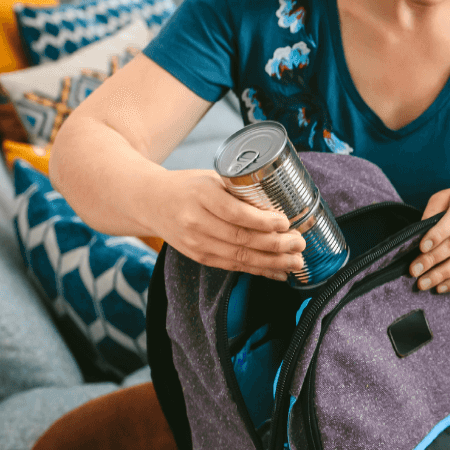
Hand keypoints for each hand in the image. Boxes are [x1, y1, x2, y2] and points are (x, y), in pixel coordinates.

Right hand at [150, 170, 305, 280]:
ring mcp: (196, 243)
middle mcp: (196, 221)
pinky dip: (258, 270)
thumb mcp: (211, 178)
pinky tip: (278, 271)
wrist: (150, 202)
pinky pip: (233, 267)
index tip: (285, 222)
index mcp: (201, 196)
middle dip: (276, 245)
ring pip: (239, 257)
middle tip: (300, 244)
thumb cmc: (189, 186)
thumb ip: (240, 190)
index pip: (235, 213)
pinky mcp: (199, 257)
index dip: (263, 222)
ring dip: (272, 262)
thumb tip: (281, 203)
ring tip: (296, 261)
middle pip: (241, 239)